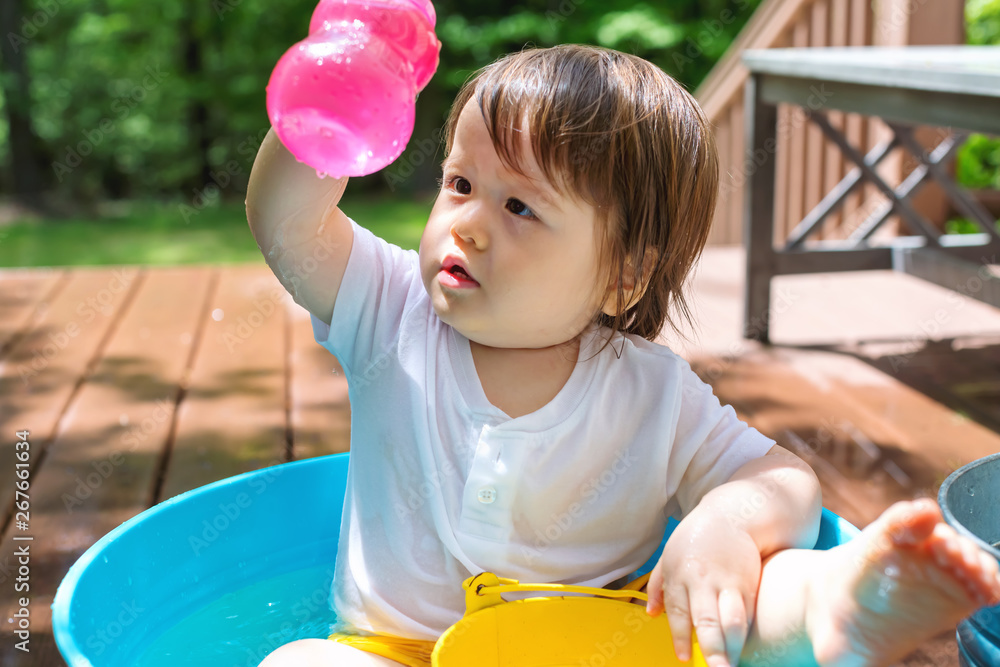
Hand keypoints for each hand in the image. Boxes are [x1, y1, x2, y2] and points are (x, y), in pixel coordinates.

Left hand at [646, 510, 762, 666]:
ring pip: (730, 620)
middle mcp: (701, 580)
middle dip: (710, 649)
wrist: (733, 514)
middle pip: (705, 620)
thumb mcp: (669, 555)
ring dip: (732, 647)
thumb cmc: (697, 537)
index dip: (679, 637)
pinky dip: (746, 632)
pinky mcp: (748, 582)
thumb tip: (649, 613)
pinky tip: (745, 646)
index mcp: (678, 575)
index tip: (683, 658)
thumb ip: (657, 585)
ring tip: (731, 665)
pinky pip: (747, 612)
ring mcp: (726, 581)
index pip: (677, 613)